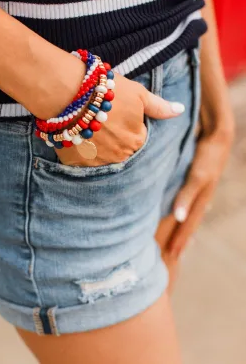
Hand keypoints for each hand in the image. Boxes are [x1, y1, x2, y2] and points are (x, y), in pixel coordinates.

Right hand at [55, 72, 184, 166]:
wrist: (68, 92)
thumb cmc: (107, 90)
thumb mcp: (138, 94)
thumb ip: (159, 107)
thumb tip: (180, 110)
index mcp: (137, 140)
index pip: (138, 136)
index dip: (127, 121)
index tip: (117, 111)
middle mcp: (120, 155)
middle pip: (121, 147)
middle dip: (114, 135)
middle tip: (101, 117)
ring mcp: (97, 161)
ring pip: (102, 154)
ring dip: (98, 144)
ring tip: (86, 122)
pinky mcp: (76, 163)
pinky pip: (82, 159)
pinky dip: (80, 149)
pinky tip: (75, 132)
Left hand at [169, 118, 234, 258]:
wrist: (219, 135)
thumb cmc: (208, 156)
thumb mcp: (198, 176)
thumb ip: (187, 195)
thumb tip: (178, 218)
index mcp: (202, 199)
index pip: (189, 225)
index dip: (180, 240)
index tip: (171, 256)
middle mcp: (202, 196)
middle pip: (190, 222)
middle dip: (181, 238)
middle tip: (172, 254)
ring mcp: (200, 188)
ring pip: (189, 212)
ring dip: (182, 225)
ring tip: (175, 237)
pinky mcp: (196, 178)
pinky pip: (187, 199)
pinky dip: (182, 209)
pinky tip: (180, 210)